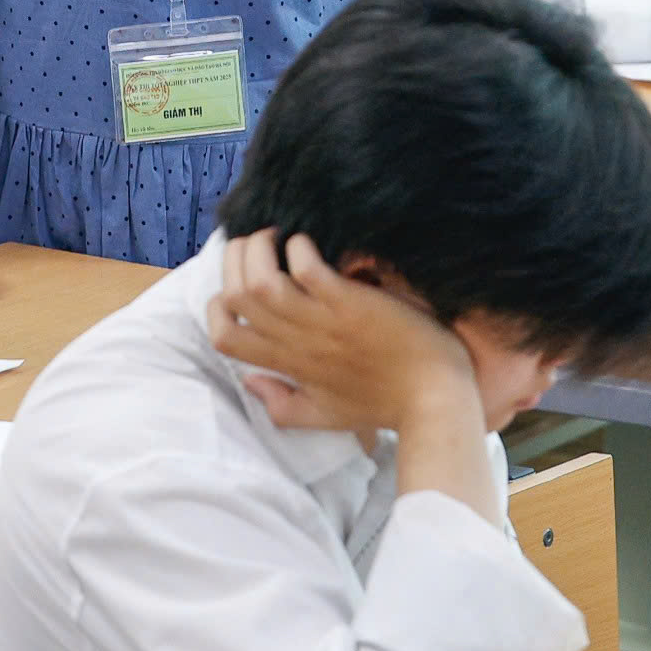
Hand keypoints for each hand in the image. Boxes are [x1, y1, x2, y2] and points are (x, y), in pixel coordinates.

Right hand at [206, 231, 482, 441]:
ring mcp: (322, 322)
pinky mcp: (350, 305)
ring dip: (259, 249)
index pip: (223, 338)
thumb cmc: (383, 406)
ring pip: (260, 281)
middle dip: (234, 261)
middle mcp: (296, 342)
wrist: (434, 401)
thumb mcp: (324, 415)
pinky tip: (308, 242)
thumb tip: (248, 383)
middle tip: (255, 245)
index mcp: (287, 365)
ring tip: (275, 235)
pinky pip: (307, 269)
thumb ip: (281, 405)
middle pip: (235, 297)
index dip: (216, 308)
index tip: (235, 288)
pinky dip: (299, 248)